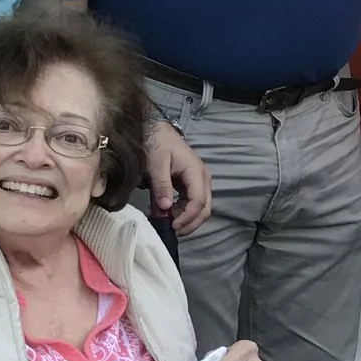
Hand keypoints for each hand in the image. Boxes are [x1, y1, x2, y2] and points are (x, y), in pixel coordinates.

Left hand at [146, 119, 211, 234]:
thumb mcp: (156, 164)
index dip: (188, 217)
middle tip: (172, 231)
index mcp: (196, 172)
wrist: (155, 130)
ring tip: (165, 221)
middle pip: (205, 208)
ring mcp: (198, 181)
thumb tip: (165, 208)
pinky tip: (166, 213)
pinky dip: (181, 212)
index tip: (172, 226)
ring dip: (186, 219)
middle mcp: (202, 178)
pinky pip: (191, 203)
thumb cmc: (156, 143)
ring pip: (200, 208)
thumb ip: (162, 185)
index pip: (199, 201)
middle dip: (190, 223)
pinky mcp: (191, 184)